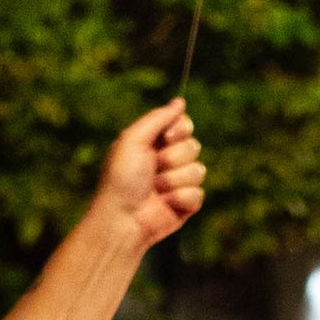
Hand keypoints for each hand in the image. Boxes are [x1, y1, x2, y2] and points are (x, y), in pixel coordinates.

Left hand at [93, 100, 205, 249]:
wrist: (122, 217)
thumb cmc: (121, 178)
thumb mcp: (133, 139)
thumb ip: (158, 118)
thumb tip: (180, 101)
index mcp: (155, 142)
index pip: (184, 125)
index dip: (180, 130)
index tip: (167, 137)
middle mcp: (169, 159)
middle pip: (193, 146)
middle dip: (173, 158)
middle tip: (153, 168)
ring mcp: (179, 182)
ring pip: (198, 170)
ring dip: (174, 180)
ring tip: (155, 189)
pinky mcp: (187, 203)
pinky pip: (198, 193)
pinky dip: (180, 198)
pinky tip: (165, 204)